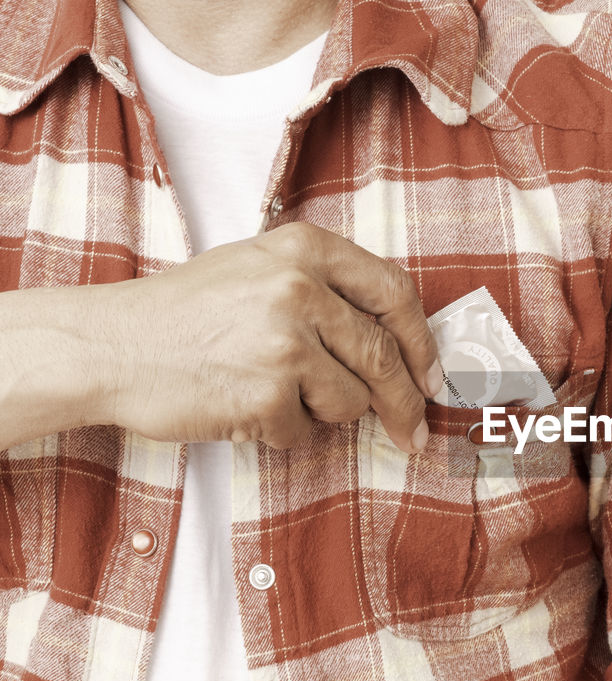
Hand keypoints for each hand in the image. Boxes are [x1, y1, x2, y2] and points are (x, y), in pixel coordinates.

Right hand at [101, 221, 442, 452]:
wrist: (110, 346)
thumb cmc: (188, 312)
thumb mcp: (260, 269)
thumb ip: (329, 291)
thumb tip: (402, 345)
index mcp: (305, 248)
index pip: (396, 293)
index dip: (423, 342)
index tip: (432, 376)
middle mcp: (300, 288)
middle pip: (385, 357)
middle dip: (406, 404)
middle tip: (415, 432)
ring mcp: (285, 341)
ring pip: (351, 400)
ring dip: (323, 411)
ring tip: (272, 391)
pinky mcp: (267, 394)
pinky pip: (305, 430)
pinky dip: (282, 430)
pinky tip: (243, 407)